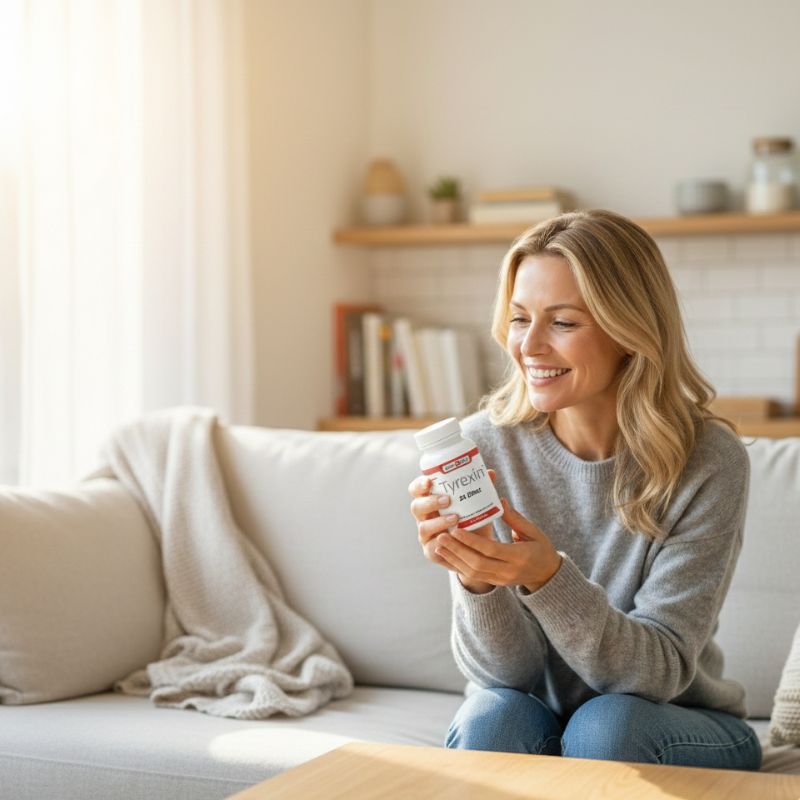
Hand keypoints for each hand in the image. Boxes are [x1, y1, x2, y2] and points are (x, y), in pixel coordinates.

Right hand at [408, 469, 497, 593]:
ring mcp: (426, 535)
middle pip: (416, 506)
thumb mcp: (477, 504)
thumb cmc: (472, 521)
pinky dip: (442, 542)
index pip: (417, 490)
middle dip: (430, 502)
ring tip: (456, 518)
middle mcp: (424, 517)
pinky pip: (431, 547)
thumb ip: (481, 489)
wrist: (477, 550)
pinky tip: (452, 538)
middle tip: (447, 500)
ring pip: (423, 527)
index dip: (420, 485)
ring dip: (438, 522)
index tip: (430, 481)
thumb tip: (490, 473)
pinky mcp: (431, 551)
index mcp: (430, 501)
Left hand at [434, 498, 561, 593]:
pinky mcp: (495, 582)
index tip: (456, 529)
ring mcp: (501, 579)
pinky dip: (459, 565)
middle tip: (441, 536)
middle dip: (457, 550)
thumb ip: (516, 518)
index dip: (472, 540)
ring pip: (473, 572)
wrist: (547, 575)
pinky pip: (474, 576)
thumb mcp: (534, 532)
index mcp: (520, 557)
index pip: (491, 550)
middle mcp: (508, 571)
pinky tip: (448, 554)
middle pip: (478, 563)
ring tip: (439, 545)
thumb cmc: (541, 548)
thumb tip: (499, 500)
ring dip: (454, 558)